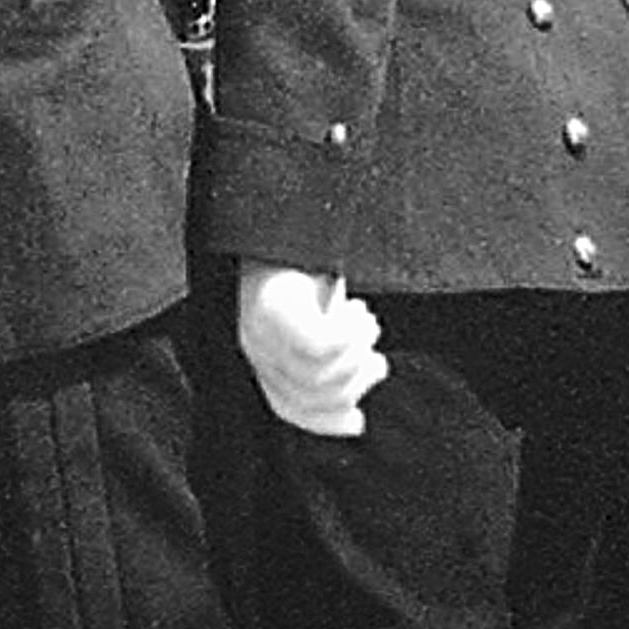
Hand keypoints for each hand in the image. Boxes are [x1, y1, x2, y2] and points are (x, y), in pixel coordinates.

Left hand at [234, 264, 386, 439]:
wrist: (281, 206)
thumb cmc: (301, 256)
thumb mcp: (311, 309)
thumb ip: (322, 351)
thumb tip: (352, 401)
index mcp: (258, 347)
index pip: (286, 406)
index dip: (323, 421)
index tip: (358, 422)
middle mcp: (252, 340)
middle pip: (309, 395)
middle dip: (354, 383)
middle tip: (376, 359)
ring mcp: (259, 323)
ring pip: (319, 375)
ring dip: (356, 355)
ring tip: (367, 323)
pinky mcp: (274, 306)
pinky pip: (321, 347)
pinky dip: (349, 336)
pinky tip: (357, 311)